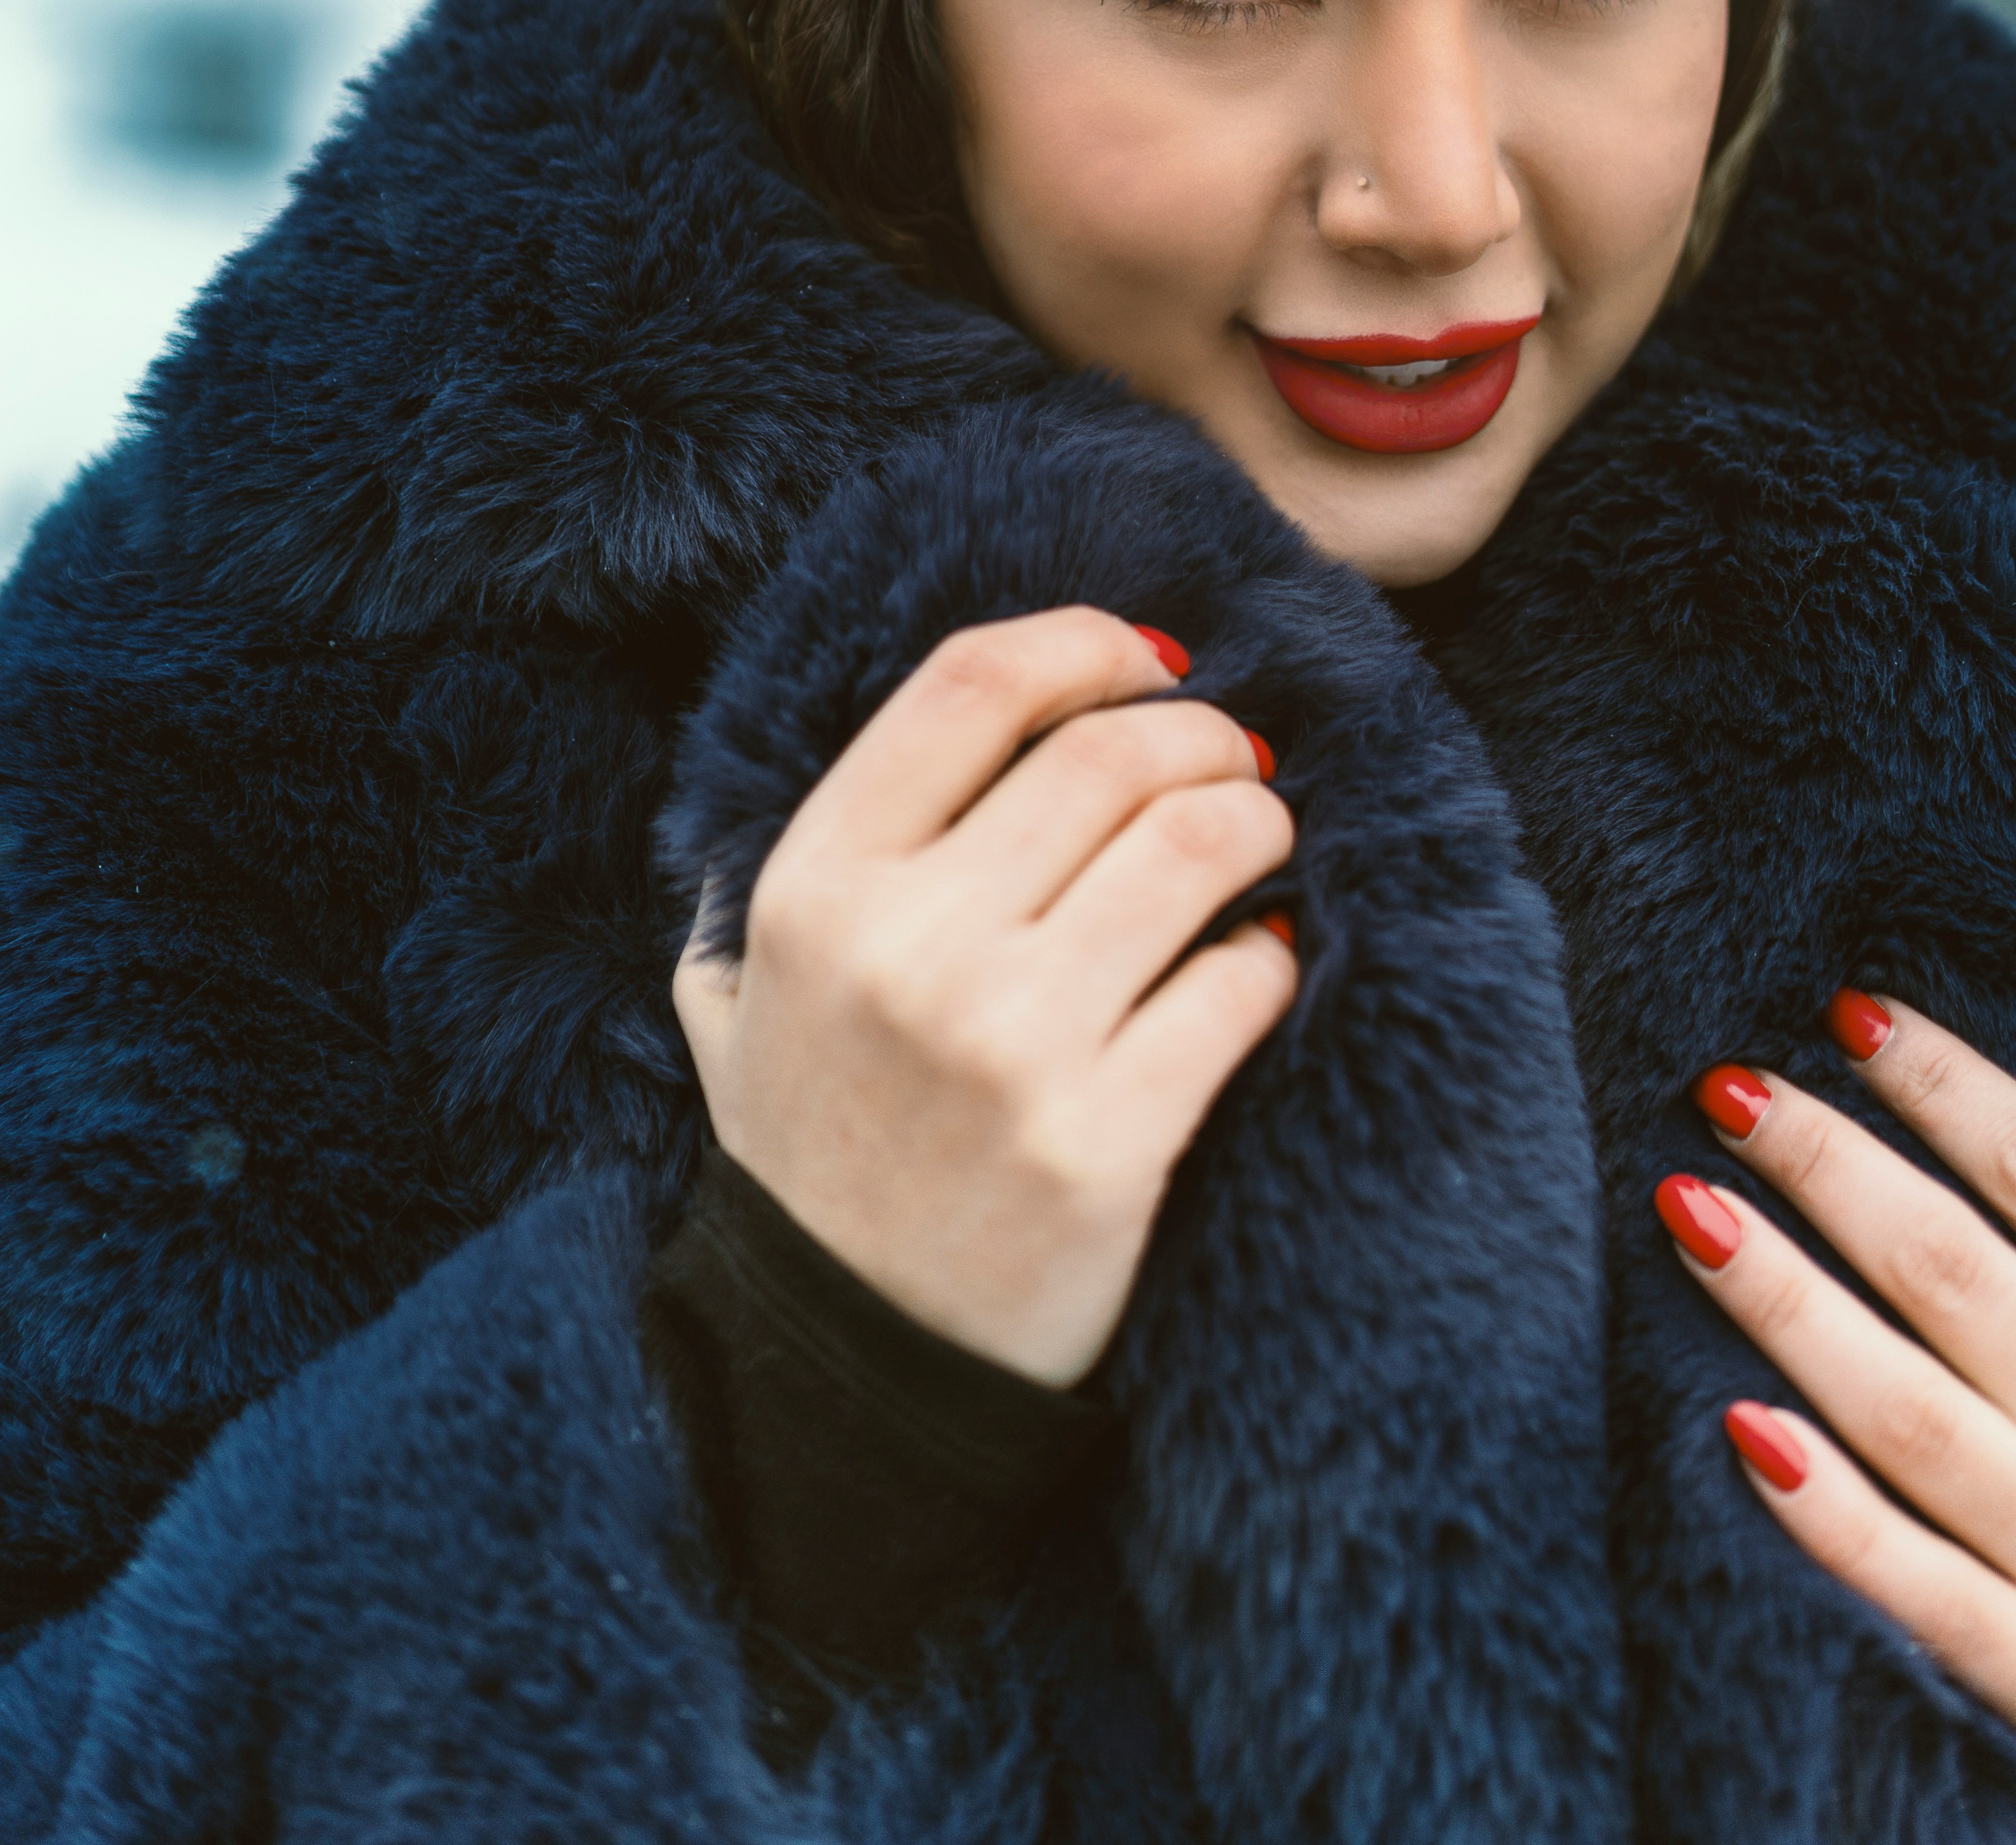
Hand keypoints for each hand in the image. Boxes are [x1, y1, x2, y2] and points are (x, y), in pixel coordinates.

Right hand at [673, 607, 1295, 1385]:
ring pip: (1196, 845)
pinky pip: (1239, 987)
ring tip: (1261, 839)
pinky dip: (1270, 958)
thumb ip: (781, 857)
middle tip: (1232, 761)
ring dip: (1256, 822)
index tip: (1143, 660)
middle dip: (1202, 736)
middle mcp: (908, 949)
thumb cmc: (812, 1149)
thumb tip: (915, 731)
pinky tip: (1260, 965)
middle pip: (1108, 752)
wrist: (841, 1372)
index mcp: (817, 887)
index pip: (972, 684)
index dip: (1083, 644)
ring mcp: (1010, 1048)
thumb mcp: (745, 990)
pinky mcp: (1104, 1147)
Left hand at [1658, 994, 2015, 1844]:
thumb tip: (2005, 1183)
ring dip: (1781, 1295)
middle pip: (1948, 1270)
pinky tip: (1736, 1427)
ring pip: (1902, 1406)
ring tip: (1690, 1202)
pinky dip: (1823, 1511)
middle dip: (1824, 1162)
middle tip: (1726, 1085)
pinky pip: (1921, 1590)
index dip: (1941, 1084)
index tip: (1849, 1016)